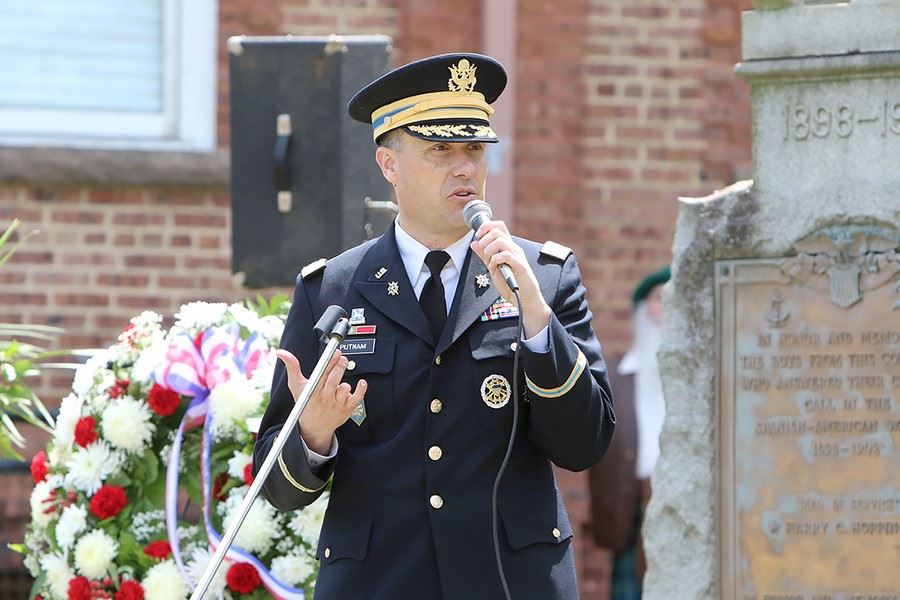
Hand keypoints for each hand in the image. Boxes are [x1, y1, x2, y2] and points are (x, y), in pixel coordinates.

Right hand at [276, 349, 366, 454]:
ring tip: (342, 380)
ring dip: (346, 382)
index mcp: (313, 390)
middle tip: (343, 358)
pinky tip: (361, 383)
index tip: (335, 352)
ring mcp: (337, 403)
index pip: (322, 374)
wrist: (314, 428)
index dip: (330, 362)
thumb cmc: (306, 404)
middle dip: (340, 367)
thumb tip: (281, 353)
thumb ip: (292, 366)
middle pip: (334, 379)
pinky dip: (361, 390)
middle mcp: (325, 397)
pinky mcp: (347, 409)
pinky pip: (357, 398)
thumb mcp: (296, 386)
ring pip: (345, 388)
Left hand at [470, 220, 551, 337]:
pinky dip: (495, 260)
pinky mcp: (520, 265)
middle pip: (497, 230)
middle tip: (483, 252)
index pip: (499, 226)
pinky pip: (505, 255)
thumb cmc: (510, 284)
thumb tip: (474, 243)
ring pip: (500, 241)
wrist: (524, 299)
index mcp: (508, 247)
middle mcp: (514, 248)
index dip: (486, 226)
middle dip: (484, 239)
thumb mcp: (493, 267)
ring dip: (489, 250)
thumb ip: (484, 255)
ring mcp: (518, 256)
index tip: (477, 236)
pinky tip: (494, 268)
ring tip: (489, 262)